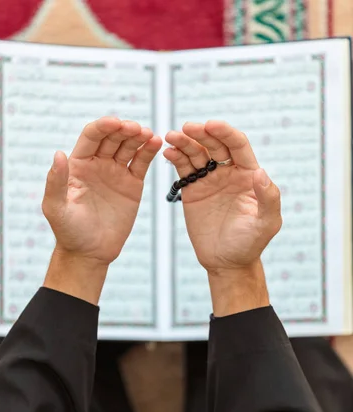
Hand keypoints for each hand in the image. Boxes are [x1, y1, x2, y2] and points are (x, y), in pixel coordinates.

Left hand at [43, 117, 161, 264]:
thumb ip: (56, 181)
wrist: (90, 253)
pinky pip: (141, 163)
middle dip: (124, 130)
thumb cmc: (68, 231)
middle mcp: (97, 164)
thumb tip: (58, 153)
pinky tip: (156, 142)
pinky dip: (149, 151)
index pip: (91, 137)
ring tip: (148, 135)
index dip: (103, 127)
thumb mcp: (56, 208)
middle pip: (112, 138)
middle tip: (136, 129)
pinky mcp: (132, 184)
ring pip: (128, 147)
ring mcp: (115, 172)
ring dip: (138, 137)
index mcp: (77, 164)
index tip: (115, 123)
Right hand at [164, 121, 280, 274]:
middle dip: (201, 134)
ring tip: (170, 137)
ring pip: (196, 154)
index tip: (211, 124)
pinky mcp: (193, 190)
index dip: (225, 133)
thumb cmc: (250, 244)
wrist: (226, 262)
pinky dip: (175, 158)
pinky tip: (167, 152)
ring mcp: (209, 180)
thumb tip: (261, 172)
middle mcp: (229, 172)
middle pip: (214, 144)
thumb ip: (268, 198)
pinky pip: (183, 169)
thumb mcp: (266, 223)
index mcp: (248, 174)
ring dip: (184, 142)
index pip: (237, 145)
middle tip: (187, 128)